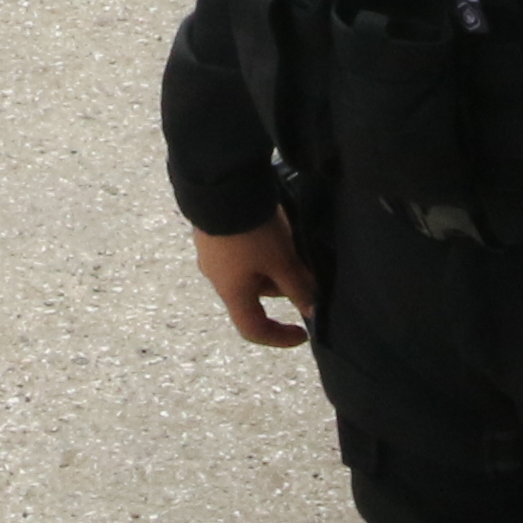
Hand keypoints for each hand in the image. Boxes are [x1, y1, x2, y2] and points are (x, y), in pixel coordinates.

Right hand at [192, 219, 317, 347]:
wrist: (220, 184)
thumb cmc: (252, 231)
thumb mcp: (282, 260)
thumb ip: (298, 287)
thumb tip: (311, 309)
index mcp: (231, 291)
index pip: (253, 329)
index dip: (279, 338)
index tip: (303, 332)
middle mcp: (217, 277)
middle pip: (254, 296)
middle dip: (283, 287)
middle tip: (306, 270)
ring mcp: (212, 253)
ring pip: (248, 272)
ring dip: (271, 267)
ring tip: (292, 244)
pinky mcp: (212, 231)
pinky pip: (240, 252)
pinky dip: (259, 251)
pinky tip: (273, 230)